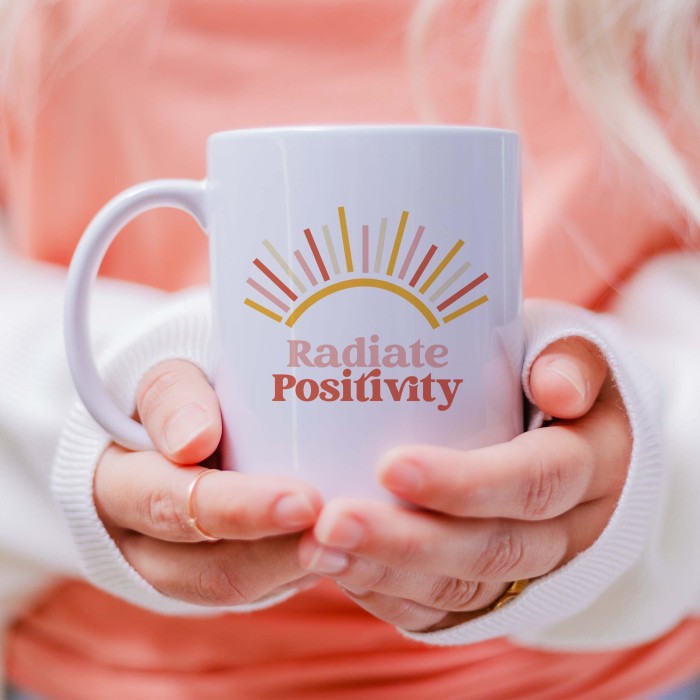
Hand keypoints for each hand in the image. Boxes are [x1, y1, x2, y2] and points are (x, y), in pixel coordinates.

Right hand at [95, 360, 321, 606]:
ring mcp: (181, 571)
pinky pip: (262, 588)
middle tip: (340, 528)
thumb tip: (194, 440)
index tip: (302, 501)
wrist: (180, 434)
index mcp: (116, 486)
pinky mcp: (221, 577)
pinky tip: (341, 544)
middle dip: (279, 555)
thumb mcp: (167, 378)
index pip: (168, 505)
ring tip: (349, 540)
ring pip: (241, 590)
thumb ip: (172, 397)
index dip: (235, 509)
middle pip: (208, 570)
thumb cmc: (181, 399)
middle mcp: (143, 545)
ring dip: (298, 569)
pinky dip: (302, 569)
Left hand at [299, 338, 630, 630]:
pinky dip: (389, 597)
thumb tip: (559, 388)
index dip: (468, 482)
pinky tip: (339, 572)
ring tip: (318, 551)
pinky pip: (444, 611)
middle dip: (409, 542)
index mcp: (594, 464)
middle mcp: (568, 531)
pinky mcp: (493, 592)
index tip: (390, 466)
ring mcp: (530, 570)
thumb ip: (566, 358)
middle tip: (334, 522)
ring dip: (386, 573)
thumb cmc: (544, 375)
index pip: (537, 481)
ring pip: (463, 589)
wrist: (565, 434)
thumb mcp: (566, 348)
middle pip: (494, 550)